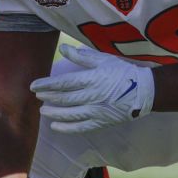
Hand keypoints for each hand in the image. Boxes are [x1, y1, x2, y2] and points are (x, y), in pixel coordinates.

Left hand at [31, 44, 154, 133]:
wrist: (144, 91)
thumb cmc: (122, 72)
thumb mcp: (103, 60)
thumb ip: (81, 56)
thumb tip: (62, 49)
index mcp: (92, 79)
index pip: (63, 83)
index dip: (47, 85)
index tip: (34, 85)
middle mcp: (92, 96)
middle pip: (64, 98)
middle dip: (48, 97)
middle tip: (37, 96)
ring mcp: (96, 111)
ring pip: (70, 114)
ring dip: (54, 113)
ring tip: (42, 111)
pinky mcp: (101, 122)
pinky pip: (81, 127)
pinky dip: (66, 128)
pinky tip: (55, 127)